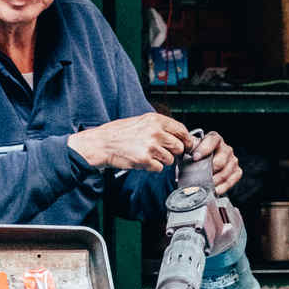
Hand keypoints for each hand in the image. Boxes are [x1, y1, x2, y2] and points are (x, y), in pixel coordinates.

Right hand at [69, 112, 192, 172]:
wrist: (102, 144)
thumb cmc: (118, 133)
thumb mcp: (141, 122)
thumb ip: (160, 127)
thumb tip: (178, 136)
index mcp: (155, 120)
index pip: (181, 130)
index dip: (186, 140)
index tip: (187, 145)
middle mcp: (155, 132)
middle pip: (179, 147)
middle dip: (174, 152)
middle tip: (163, 152)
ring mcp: (151, 146)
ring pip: (170, 159)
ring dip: (162, 161)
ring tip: (148, 155)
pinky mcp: (145, 160)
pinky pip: (159, 168)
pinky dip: (152, 167)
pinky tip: (142, 161)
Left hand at [193, 129, 241, 195]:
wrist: (204, 163)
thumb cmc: (196, 156)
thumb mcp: (190, 149)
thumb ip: (187, 149)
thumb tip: (181, 151)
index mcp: (215, 139)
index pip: (212, 140)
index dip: (204, 149)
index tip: (195, 158)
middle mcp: (226, 149)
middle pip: (220, 161)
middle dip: (209, 171)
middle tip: (199, 178)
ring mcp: (233, 160)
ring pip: (225, 173)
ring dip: (214, 181)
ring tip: (204, 186)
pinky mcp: (236, 171)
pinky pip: (231, 180)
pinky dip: (222, 187)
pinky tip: (214, 190)